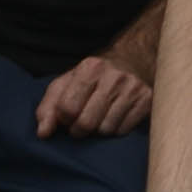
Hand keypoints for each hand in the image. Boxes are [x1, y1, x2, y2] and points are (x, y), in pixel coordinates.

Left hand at [35, 55, 153, 139]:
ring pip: (106, 130)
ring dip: (98, 130)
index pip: (67, 109)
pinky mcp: (147, 100)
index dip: (63, 118)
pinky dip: (115, 129)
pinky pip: (123, 131)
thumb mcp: (67, 82)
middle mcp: (114, 76)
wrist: (134, 58)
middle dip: (79, 129)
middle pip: (86, 123)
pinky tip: (115, 116)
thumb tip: (43, 134)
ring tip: (100, 117)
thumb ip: (49, 107)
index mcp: (90, 68)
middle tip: (81, 122)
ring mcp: (133, 88)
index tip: (68, 115)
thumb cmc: (94, 75)